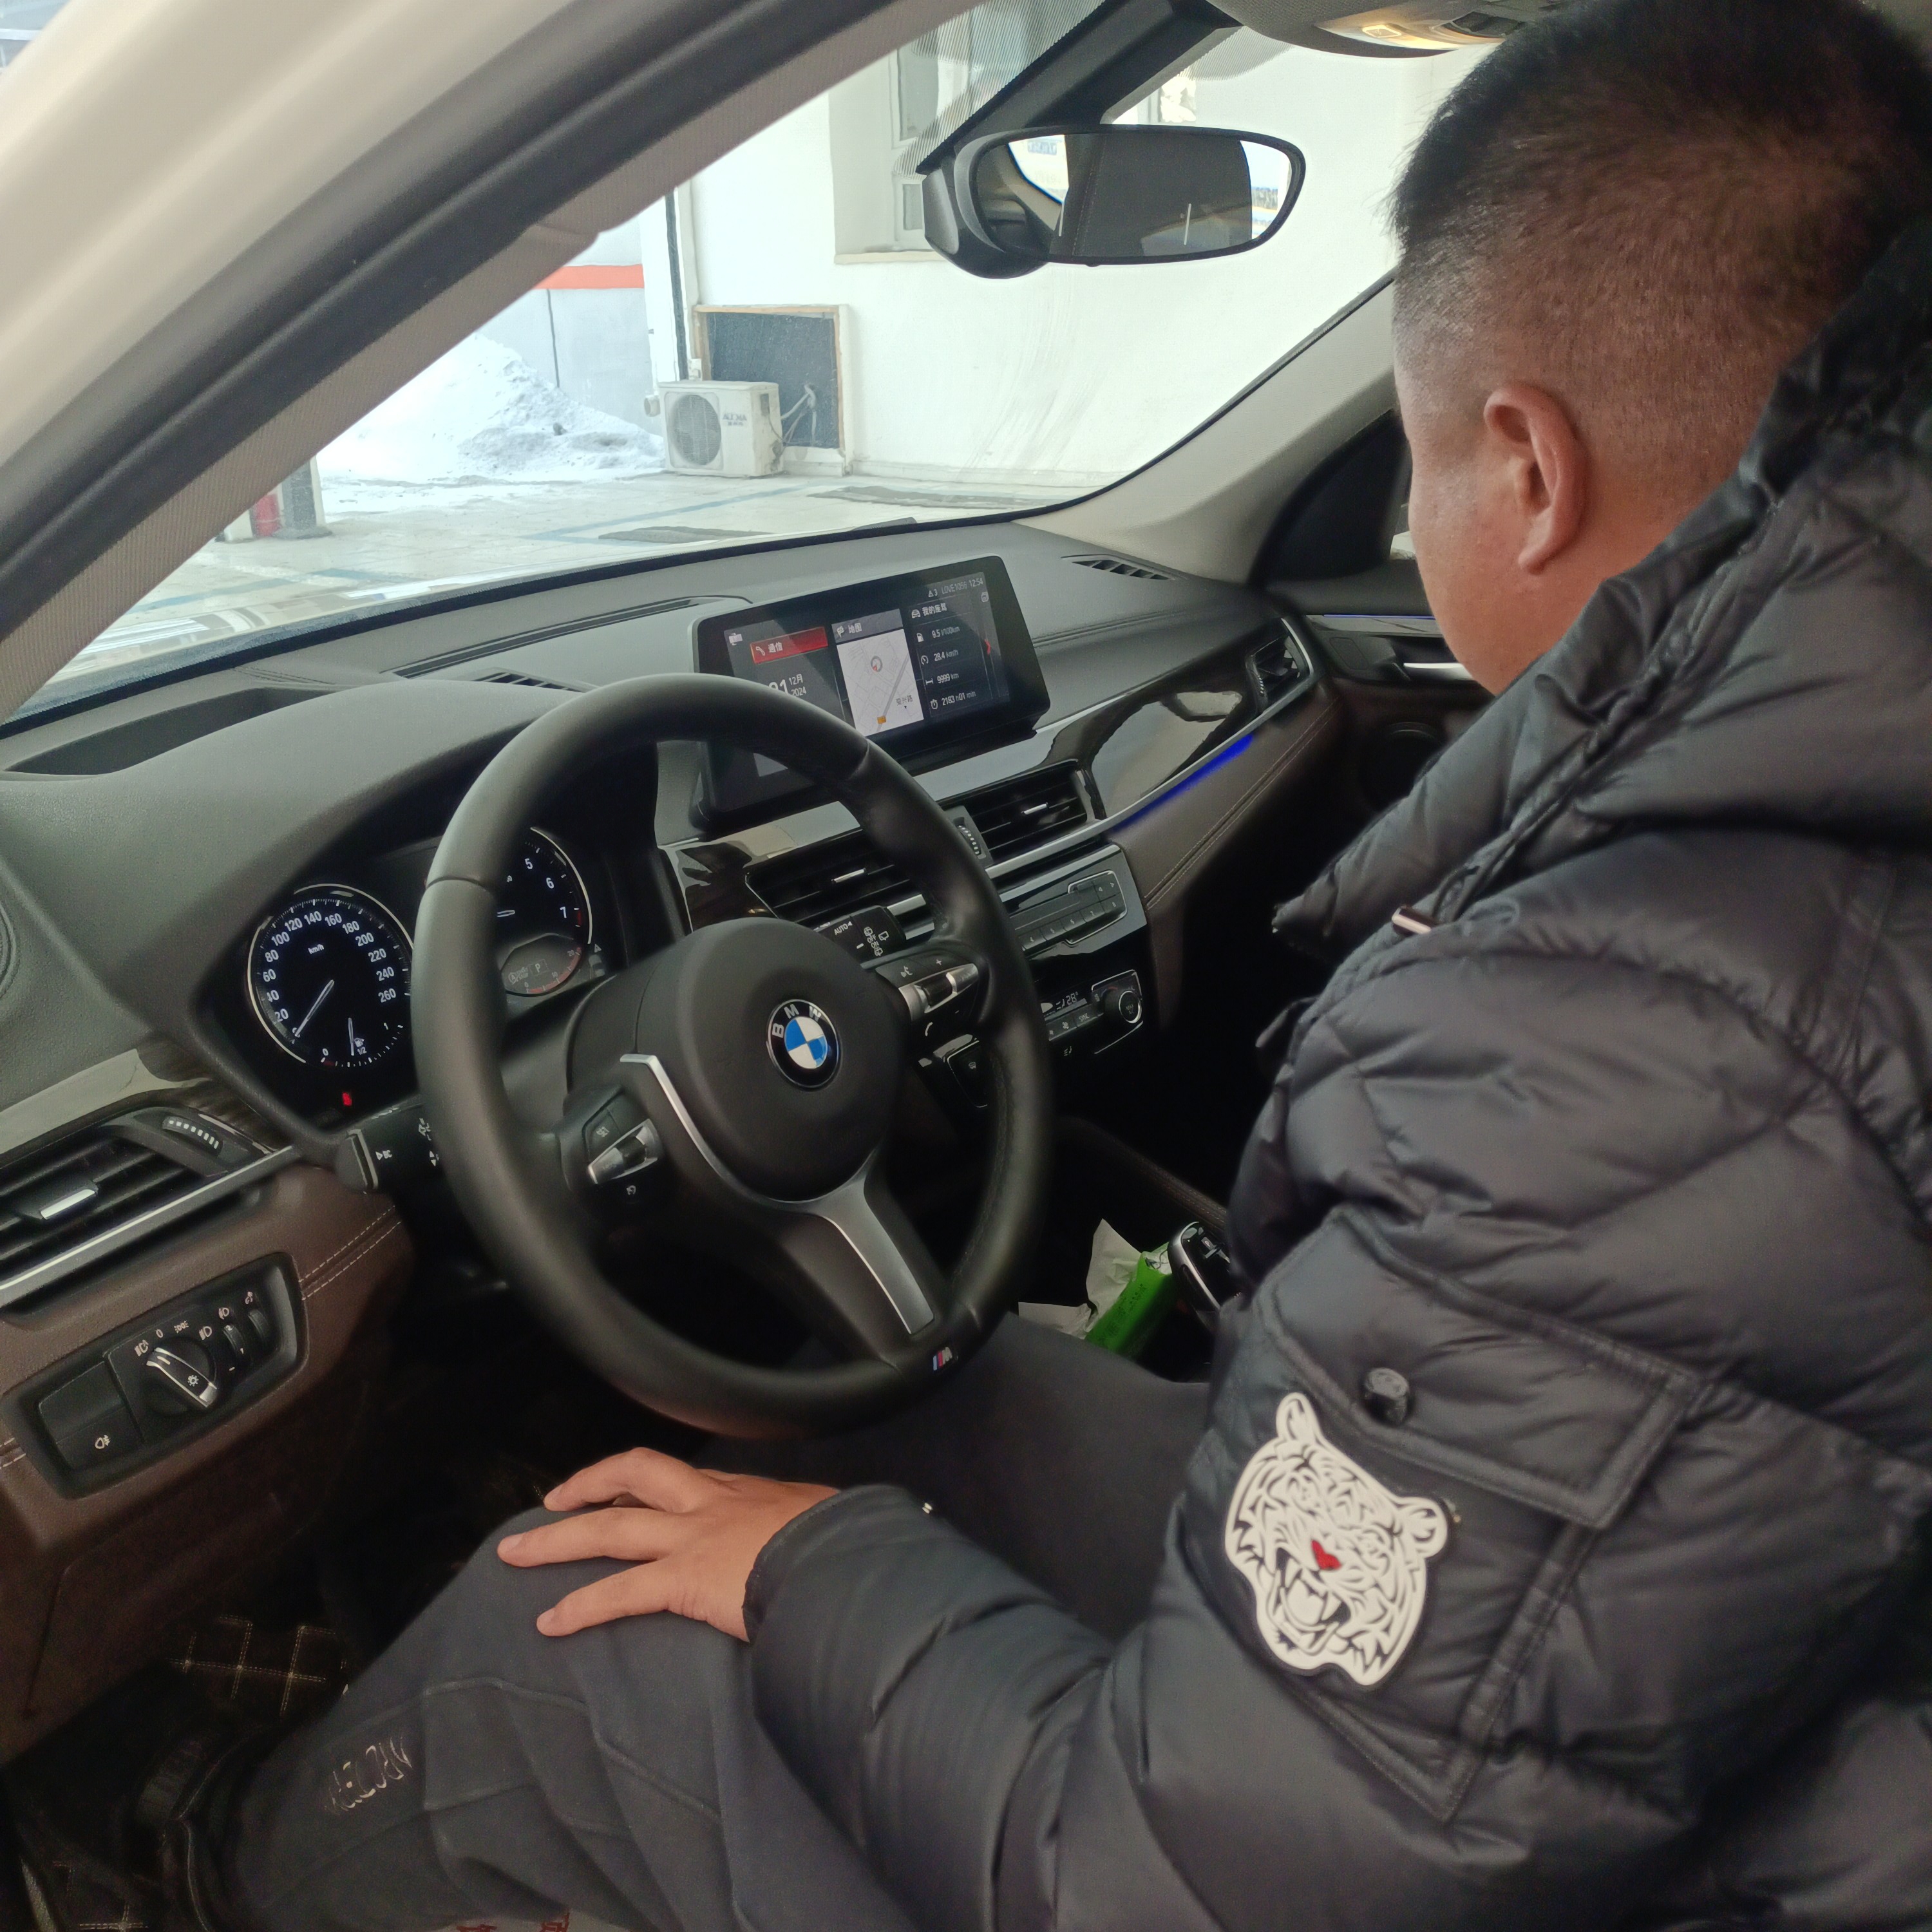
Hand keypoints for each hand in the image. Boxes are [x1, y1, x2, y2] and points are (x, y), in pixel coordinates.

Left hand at [496, 1447, 834, 1640]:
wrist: (847, 1561)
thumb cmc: (846, 1544)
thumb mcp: (825, 1521)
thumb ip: (807, 1528)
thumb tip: (819, 1540)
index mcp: (744, 1492)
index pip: (679, 1477)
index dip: (640, 1482)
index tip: (617, 1490)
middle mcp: (710, 1504)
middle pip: (633, 1478)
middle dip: (587, 1487)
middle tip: (552, 1500)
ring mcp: (692, 1538)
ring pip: (610, 1528)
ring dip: (557, 1539)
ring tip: (516, 1552)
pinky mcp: (683, 1579)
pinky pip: (619, 1593)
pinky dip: (581, 1606)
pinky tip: (551, 1622)